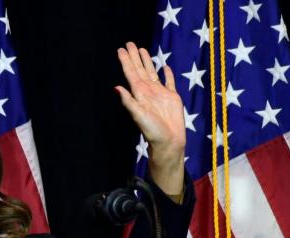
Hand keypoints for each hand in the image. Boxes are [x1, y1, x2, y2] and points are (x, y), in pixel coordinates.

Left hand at [115, 42, 184, 194]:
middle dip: (134, 57)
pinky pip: (169, 82)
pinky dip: (167, 74)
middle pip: (140, 70)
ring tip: (142, 50)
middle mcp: (148, 91)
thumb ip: (129, 101)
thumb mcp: (138, 115)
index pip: (131, 74)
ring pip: (152, 73)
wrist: (169, 141)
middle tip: (129, 43)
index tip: (121, 49)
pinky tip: (164, 66)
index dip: (126, 61)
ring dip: (147, 61)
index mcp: (139, 94)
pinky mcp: (172, 97)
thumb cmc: (152, 131)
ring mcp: (160, 93)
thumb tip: (117, 88)